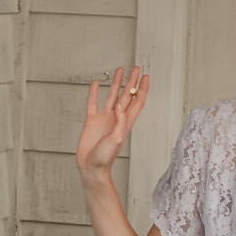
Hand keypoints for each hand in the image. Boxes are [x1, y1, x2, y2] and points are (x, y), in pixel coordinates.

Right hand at [76, 66, 148, 183]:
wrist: (90, 167)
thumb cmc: (104, 158)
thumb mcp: (116, 140)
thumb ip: (120, 122)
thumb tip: (120, 106)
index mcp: (125, 122)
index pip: (137, 101)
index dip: (142, 89)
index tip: (145, 76)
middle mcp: (116, 118)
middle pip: (127, 95)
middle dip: (132, 81)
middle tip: (135, 68)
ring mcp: (104, 118)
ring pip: (112, 96)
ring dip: (116, 83)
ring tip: (119, 71)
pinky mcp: (92, 121)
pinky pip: (93, 103)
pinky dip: (94, 93)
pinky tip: (96, 84)